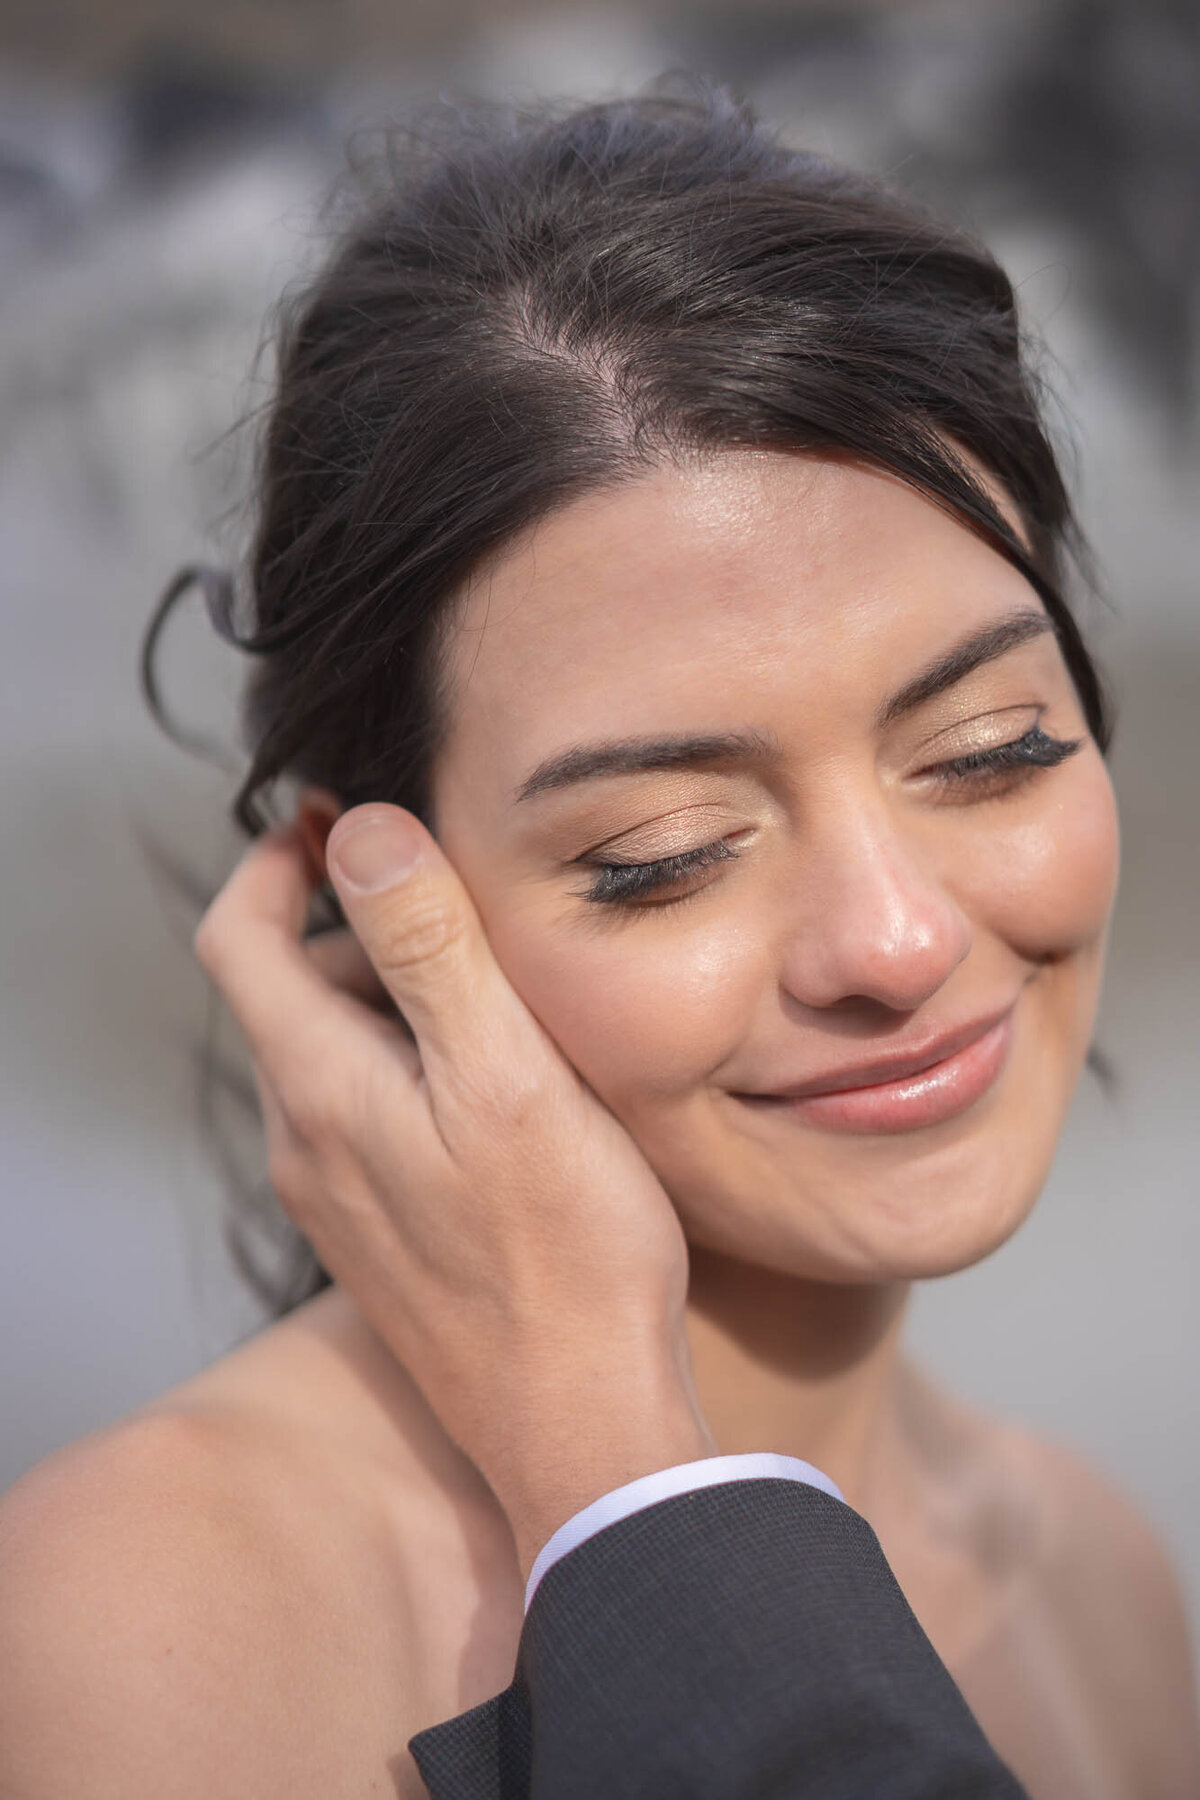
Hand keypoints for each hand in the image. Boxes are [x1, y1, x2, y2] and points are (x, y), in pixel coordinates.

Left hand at [194, 801, 713, 1574]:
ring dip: (392, 1005)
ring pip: (334, 1057)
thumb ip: (427, 947)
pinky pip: (368, 1119)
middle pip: (290, 992)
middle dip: (358, 931)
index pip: (237, 938)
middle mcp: (305, 1143)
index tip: (335, 814)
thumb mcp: (504, 1072)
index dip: (274, 861)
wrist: (580, 1422)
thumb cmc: (565, 1248)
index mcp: (320, 1087)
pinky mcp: (379, 1237)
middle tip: (469, 915)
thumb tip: (358, 831)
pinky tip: (501, 1096)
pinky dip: (411, 1073)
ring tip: (501, 1007)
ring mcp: (337, 1198)